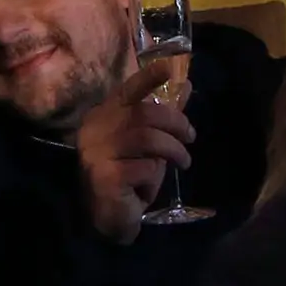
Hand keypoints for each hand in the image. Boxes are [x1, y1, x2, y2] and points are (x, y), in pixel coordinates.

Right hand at [73, 54, 193, 243]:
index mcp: (103, 116)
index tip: (169, 68)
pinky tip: (148, 187)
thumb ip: (164, 115)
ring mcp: (97, 153)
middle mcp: (95, 129)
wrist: (107, 217)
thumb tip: (187, 85)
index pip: (127, 90)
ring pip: (148, 138)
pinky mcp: (105, 177)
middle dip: (176, 123)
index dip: (149, 78)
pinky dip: (154, 177)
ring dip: (173, 150)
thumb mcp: (149, 143)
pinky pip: (143, 168)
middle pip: (145, 113)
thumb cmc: (127, 177)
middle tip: (190, 138)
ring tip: (183, 162)